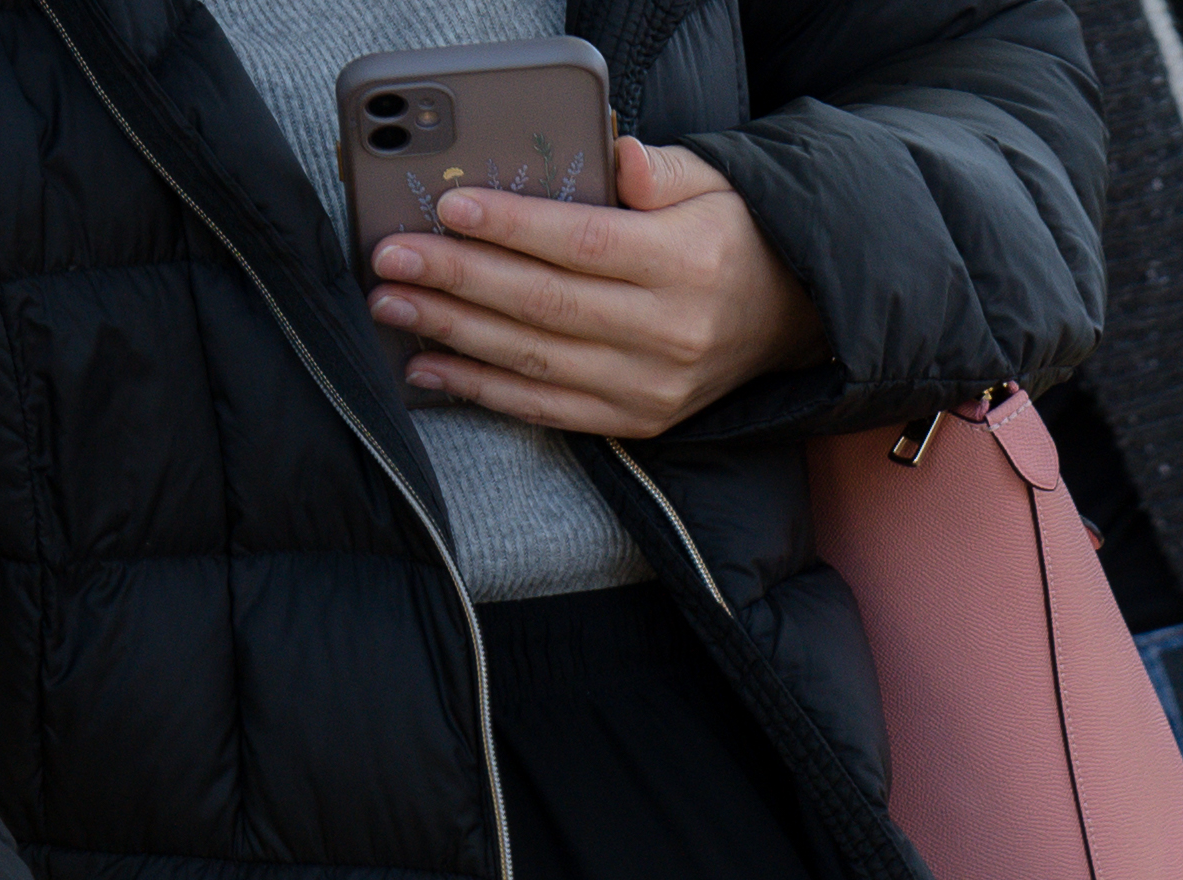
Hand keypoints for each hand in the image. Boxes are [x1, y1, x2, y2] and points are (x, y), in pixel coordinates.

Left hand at [377, 134, 823, 441]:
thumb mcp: (713, 184)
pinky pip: (548, 410)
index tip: (449, 207)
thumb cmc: (731, 239)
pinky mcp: (638, 421)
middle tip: (393, 258)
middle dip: (459, 279)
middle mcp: (670, 333)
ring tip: (394, 304)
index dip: (513, 228)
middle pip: (546, 304)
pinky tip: (431, 365)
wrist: (789, 320)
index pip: (585, 245)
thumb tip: (616, 155)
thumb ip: (660, 169)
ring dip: (454, 333)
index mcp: (687, 265)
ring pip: (536, 359)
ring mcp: (653, 387)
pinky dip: (484, 390)